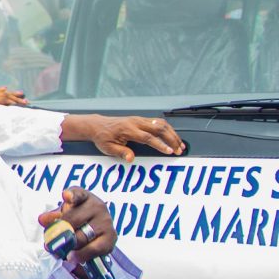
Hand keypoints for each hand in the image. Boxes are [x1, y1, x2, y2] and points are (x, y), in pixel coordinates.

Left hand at [38, 187, 116, 263]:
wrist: (98, 228)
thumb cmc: (78, 218)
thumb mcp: (64, 214)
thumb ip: (52, 216)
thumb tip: (42, 220)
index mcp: (84, 196)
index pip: (77, 194)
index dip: (71, 195)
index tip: (65, 197)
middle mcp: (97, 206)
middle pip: (73, 220)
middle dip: (59, 232)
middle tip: (48, 243)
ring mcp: (106, 221)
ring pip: (82, 237)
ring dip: (67, 246)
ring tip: (58, 251)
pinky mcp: (111, 237)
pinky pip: (94, 249)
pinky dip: (81, 254)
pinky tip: (72, 257)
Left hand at [62, 114, 183, 161]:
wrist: (98, 125)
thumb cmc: (103, 137)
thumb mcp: (108, 148)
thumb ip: (121, 152)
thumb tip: (131, 158)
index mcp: (128, 129)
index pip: (147, 137)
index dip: (160, 144)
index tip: (169, 151)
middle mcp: (135, 122)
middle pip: (158, 128)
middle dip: (171, 139)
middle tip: (179, 150)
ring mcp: (139, 119)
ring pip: (161, 123)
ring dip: (172, 134)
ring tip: (180, 145)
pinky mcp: (141, 119)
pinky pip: (158, 122)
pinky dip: (168, 129)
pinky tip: (173, 137)